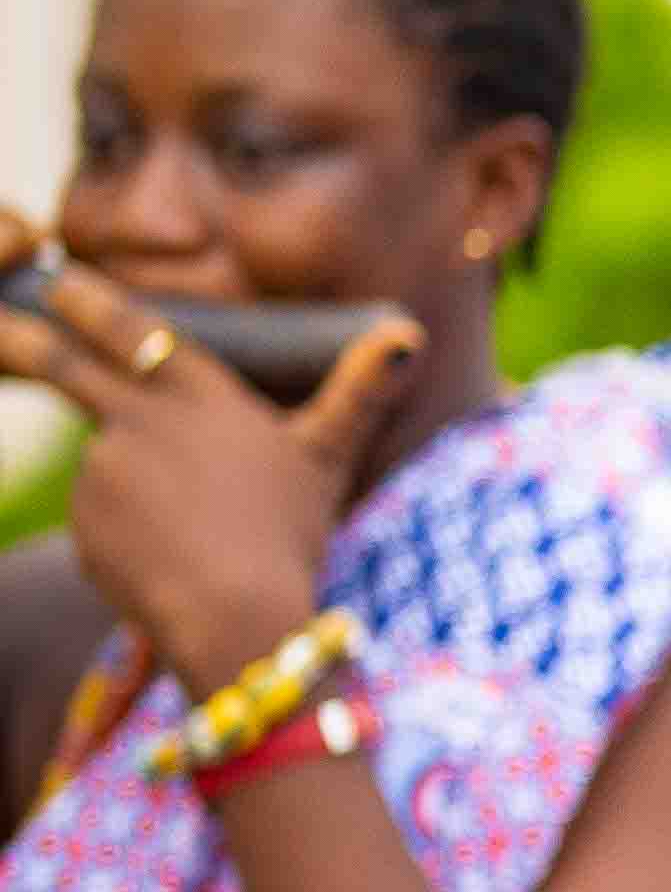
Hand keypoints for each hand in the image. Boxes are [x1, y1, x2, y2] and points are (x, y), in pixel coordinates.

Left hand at [0, 216, 429, 695]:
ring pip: (110, 466)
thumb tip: (409, 333)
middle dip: (25, 336)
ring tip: (196, 536)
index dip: (90, 301)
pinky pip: (103, 520)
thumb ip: (359, 391)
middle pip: (61, 363)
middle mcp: (137, 417)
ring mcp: (101, 466)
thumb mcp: (329, 457)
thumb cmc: (289, 532)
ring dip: (136, 490)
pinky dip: (130, 536)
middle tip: (6, 324)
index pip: (130, 329)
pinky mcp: (82, 516)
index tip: (63, 279)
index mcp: (198, 394)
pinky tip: (171, 563)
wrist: (235, 612)